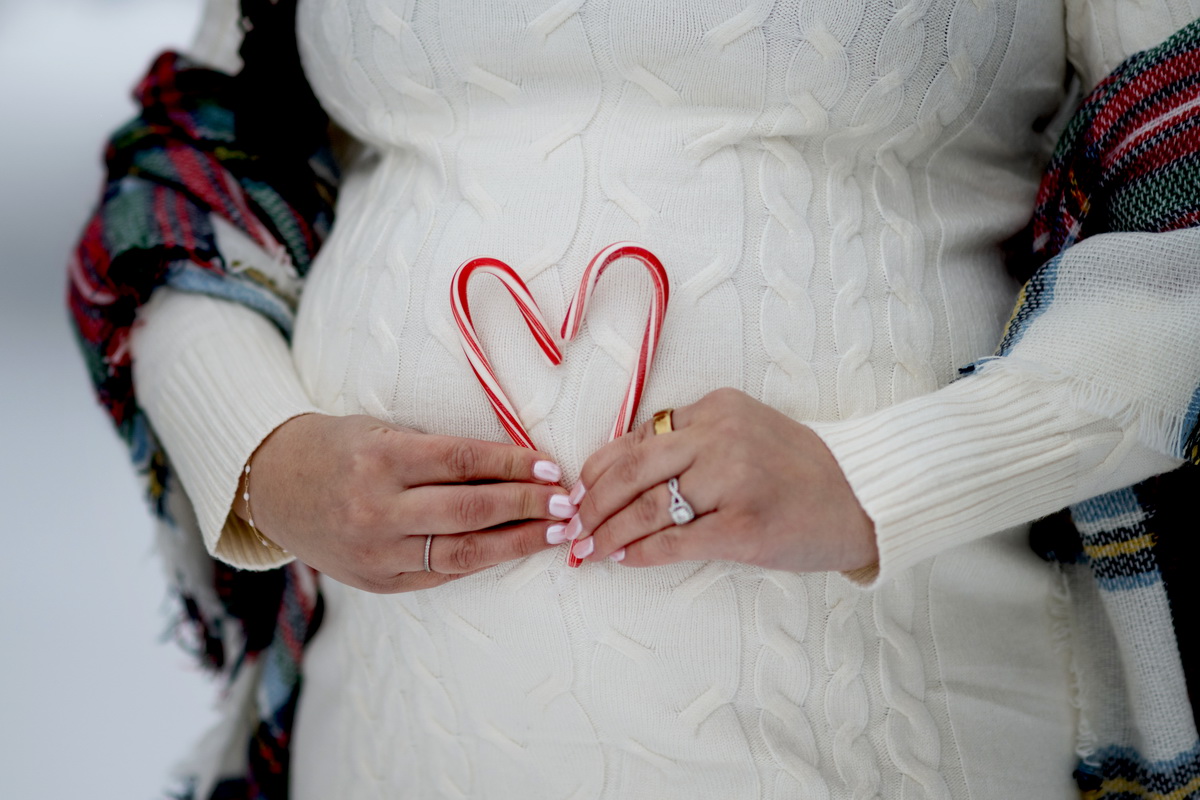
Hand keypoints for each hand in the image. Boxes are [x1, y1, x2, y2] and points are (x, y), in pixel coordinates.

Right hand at [235, 413, 576, 592]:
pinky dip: (481, 559)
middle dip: (526, 506)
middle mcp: (377, 508)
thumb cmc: (337, 447)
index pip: (464, 461)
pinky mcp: (376, 581)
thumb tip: (513, 464)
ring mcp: (375, 551)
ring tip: (552, 532)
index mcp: (380, 459)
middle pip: (470, 510)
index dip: (513, 464)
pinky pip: (441, 572)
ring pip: (462, 550)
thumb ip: (436, 451)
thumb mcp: (381, 432)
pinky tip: (511, 548)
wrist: (270, 484)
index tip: (550, 465)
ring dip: (516, 542)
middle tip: (565, 502)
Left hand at [566, 388, 876, 571]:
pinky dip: (641, 553)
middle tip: (572, 526)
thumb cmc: (798, 470)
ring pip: (646, 507)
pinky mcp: (743, 528)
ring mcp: (733, 481)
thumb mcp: (744, 432)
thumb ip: (690, 442)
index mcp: (717, 407)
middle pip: (631, 469)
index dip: (597, 469)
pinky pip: (674, 541)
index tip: (578, 491)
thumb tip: (619, 471)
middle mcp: (721, 436)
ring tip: (589, 548)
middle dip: (592, 502)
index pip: (637, 436)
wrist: (860, 499)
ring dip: (609, 532)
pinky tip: (624, 560)